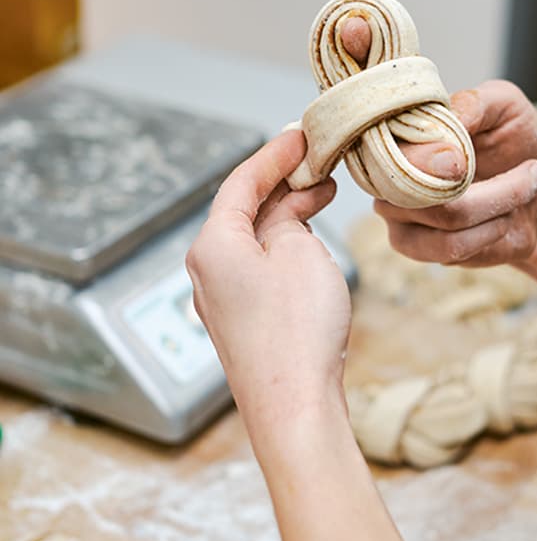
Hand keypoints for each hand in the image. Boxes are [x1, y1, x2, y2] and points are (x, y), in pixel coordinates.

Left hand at [186, 131, 350, 437]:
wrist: (293, 406)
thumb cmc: (296, 331)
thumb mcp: (299, 252)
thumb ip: (288, 217)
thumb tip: (285, 208)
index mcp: (212, 245)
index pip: (241, 182)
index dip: (274, 154)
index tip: (301, 135)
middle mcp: (207, 269)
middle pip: (242, 209)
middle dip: (282, 184)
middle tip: (320, 163)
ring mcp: (221, 298)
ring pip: (253, 239)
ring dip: (286, 216)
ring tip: (324, 197)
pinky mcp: (241, 321)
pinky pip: (259, 268)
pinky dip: (283, 247)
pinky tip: (310, 243)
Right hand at [374, 79, 536, 267]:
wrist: (532, 197)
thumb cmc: (514, 144)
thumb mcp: (506, 107)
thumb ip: (476, 103)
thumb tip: (450, 119)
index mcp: (399, 125)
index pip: (394, 144)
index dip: (428, 158)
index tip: (466, 163)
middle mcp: (386, 166)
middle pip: (421, 185)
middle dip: (490, 184)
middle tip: (531, 172)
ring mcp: (392, 208)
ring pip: (445, 217)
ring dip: (498, 206)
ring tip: (523, 192)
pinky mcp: (409, 243)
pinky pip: (448, 247)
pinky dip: (488, 234)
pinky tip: (503, 219)